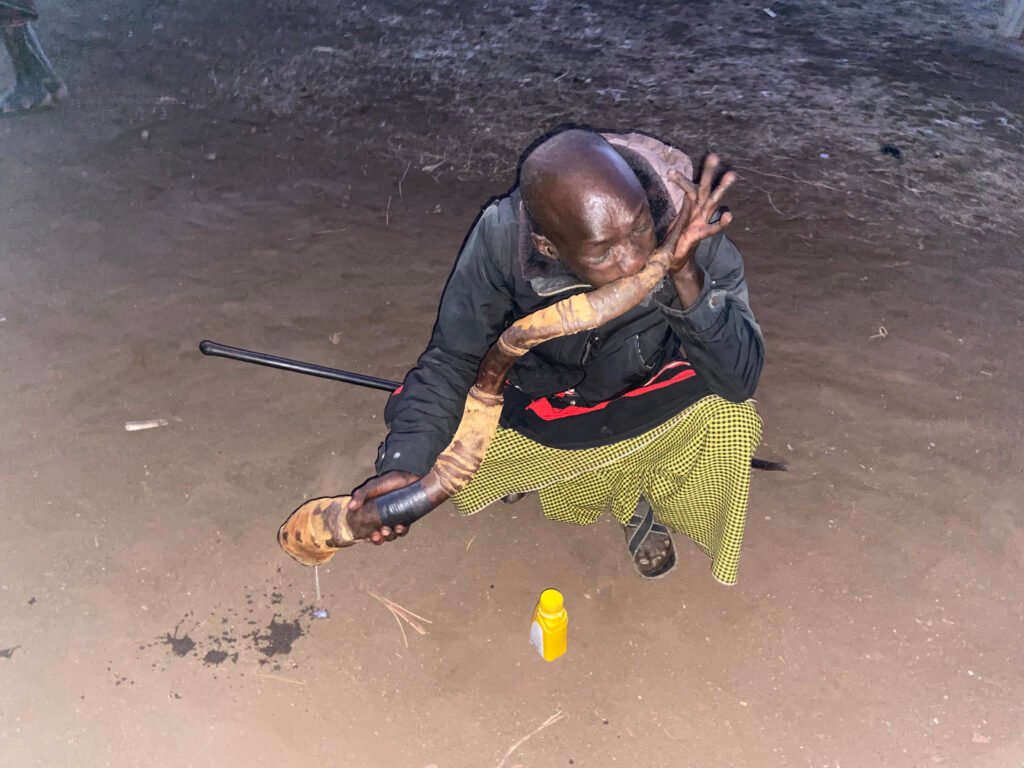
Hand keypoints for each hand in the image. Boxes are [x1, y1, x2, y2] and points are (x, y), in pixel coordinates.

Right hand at [347, 470, 420, 543]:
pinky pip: (403, 530)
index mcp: (372, 514)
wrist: (408, 475)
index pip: (368, 530)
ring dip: (390, 536)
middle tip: (380, 533)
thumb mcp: (373, 486)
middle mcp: (383, 519)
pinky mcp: (406, 519)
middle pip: (380, 536)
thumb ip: (361, 495)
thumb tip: (350, 507)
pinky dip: (401, 531)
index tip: (370, 535)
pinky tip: (400, 527)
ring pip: (391, 535)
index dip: (369, 537)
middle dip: (379, 539)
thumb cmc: (389, 481)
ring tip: (389, 530)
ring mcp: (395, 520)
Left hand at [660, 154, 735, 274]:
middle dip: (709, 172)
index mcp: (690, 205)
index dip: (680, 180)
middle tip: (714, 156)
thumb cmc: (672, 237)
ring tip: (731, 175)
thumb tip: (639, 198)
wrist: (676, 259)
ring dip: (721, 188)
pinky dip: (721, 222)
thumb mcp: (666, 218)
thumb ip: (659, 208)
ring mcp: (702, 220)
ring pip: (713, 201)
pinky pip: (713, 227)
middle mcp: (698, 209)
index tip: (670, 172)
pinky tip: (728, 215)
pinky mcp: (701, 234)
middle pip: (705, 187)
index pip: (688, 187)